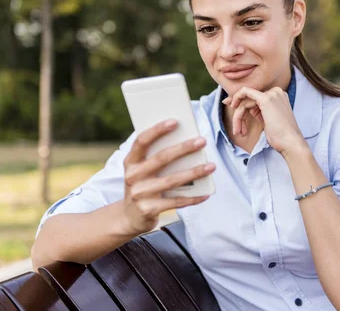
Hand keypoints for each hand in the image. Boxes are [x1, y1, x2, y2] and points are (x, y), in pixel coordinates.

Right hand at [121, 119, 213, 235]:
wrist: (128, 217)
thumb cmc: (142, 186)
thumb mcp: (141, 170)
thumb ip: (156, 157)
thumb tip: (185, 141)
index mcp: (130, 162)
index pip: (142, 141)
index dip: (157, 130)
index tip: (175, 122)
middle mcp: (132, 176)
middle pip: (161, 158)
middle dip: (184, 148)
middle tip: (202, 141)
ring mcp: (140, 194)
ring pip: (172, 180)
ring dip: (194, 172)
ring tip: (211, 166)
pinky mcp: (148, 210)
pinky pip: (176, 202)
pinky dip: (192, 198)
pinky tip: (206, 193)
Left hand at [223, 86, 306, 155]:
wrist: (290, 143)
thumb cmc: (280, 136)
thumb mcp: (266, 120)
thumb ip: (255, 110)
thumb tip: (238, 105)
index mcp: (278, 97)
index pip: (255, 98)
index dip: (241, 103)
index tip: (233, 110)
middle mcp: (276, 92)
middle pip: (249, 99)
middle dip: (238, 112)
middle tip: (236, 129)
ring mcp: (272, 94)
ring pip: (246, 101)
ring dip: (238, 117)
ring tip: (238, 132)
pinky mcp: (266, 99)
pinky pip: (245, 92)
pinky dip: (236, 99)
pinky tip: (233, 109)